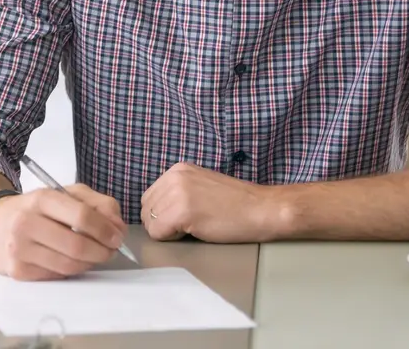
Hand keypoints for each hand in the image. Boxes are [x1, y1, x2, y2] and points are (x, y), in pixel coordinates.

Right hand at [0, 185, 126, 280]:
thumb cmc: (35, 210)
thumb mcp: (64, 195)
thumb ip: (97, 203)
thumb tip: (117, 226)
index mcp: (41, 199)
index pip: (81, 216)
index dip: (105, 229)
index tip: (117, 236)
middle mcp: (26, 223)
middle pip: (77, 245)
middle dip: (102, 251)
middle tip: (110, 250)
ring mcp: (19, 249)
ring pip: (69, 265)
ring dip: (89, 263)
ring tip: (94, 256)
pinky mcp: (18, 271)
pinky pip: (56, 276)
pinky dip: (71, 271)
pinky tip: (72, 261)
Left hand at [141, 162, 283, 242]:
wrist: (263, 209)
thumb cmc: (237, 204)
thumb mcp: (200, 187)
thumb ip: (177, 192)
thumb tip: (157, 210)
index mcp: (177, 170)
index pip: (149, 198)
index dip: (162, 214)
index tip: (184, 218)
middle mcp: (174, 177)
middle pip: (146, 210)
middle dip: (161, 223)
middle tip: (188, 226)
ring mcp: (177, 193)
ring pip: (150, 223)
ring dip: (167, 231)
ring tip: (193, 228)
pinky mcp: (182, 212)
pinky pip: (158, 233)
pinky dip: (171, 238)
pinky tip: (193, 232)